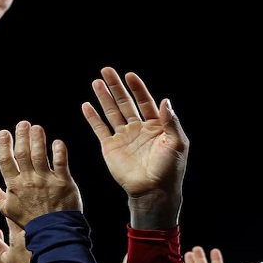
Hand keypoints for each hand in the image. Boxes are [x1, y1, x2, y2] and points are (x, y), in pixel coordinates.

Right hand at [0, 121, 80, 228]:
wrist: (54, 232)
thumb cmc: (30, 220)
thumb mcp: (7, 209)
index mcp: (14, 186)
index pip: (5, 162)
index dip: (3, 145)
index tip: (4, 132)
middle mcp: (29, 181)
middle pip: (22, 154)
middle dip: (22, 136)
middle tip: (23, 123)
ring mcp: (46, 181)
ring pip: (40, 155)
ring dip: (38, 139)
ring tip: (36, 128)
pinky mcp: (63, 182)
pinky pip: (61, 163)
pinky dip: (59, 151)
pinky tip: (57, 142)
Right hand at [81, 67, 187, 227]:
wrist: (153, 191)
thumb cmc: (169, 169)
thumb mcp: (176, 143)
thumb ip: (170, 122)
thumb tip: (165, 100)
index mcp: (155, 125)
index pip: (145, 101)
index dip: (137, 88)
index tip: (130, 75)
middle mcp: (138, 128)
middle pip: (125, 103)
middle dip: (116, 87)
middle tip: (107, 70)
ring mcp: (123, 137)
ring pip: (111, 112)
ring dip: (104, 97)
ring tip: (96, 82)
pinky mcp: (110, 148)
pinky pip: (100, 129)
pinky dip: (92, 118)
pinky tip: (86, 105)